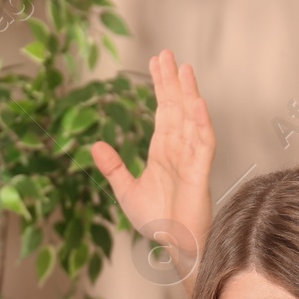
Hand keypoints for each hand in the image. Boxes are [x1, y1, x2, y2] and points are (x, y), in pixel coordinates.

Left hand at [92, 49, 215, 277]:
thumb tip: (95, 144)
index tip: (156, 63)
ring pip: (191, 118)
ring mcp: (191, 158)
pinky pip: (203, 143)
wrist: (173, 244)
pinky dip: (201, 123)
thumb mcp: (126, 190)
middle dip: (172, 81)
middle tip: (167, 53)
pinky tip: (197, 103)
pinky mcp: (200, 171)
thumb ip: (113, 167)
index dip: (160, 86)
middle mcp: (178, 149)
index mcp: (162, 150)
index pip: (163, 111)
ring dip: (189, 93)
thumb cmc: (156, 221)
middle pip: (176, 107)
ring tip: (184, 69)